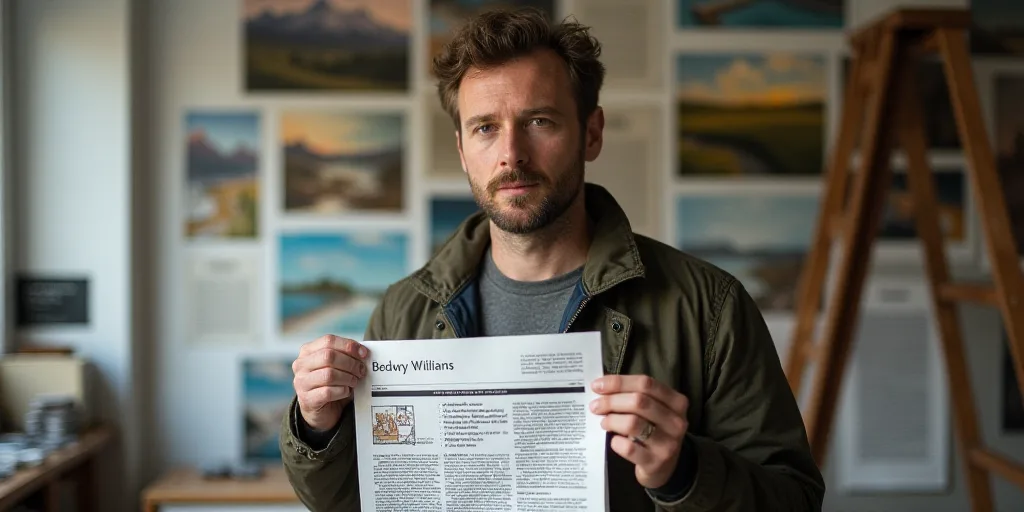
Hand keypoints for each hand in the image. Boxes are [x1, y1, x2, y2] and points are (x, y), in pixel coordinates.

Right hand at [292, 334, 369, 430]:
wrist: (321, 410)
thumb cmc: (331, 384)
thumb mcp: (337, 366)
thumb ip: (346, 356)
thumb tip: (363, 352)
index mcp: (308, 351)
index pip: (328, 340)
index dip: (348, 345)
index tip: (363, 353)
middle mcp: (301, 365)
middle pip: (329, 356)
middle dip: (350, 363)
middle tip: (361, 371)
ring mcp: (302, 383)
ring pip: (329, 374)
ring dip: (347, 378)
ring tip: (354, 382)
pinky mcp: (307, 400)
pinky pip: (328, 392)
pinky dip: (342, 391)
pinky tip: (346, 391)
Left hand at [590, 374, 689, 488]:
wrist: (664, 467)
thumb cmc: (654, 431)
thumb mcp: (653, 411)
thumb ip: (634, 395)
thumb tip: (601, 386)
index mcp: (677, 402)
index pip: (646, 383)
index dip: (618, 382)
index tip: (597, 385)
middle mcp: (676, 422)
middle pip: (638, 402)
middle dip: (611, 401)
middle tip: (595, 406)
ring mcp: (668, 443)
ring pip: (633, 423)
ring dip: (612, 421)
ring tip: (604, 423)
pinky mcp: (656, 462)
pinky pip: (629, 448)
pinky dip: (616, 442)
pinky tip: (614, 441)